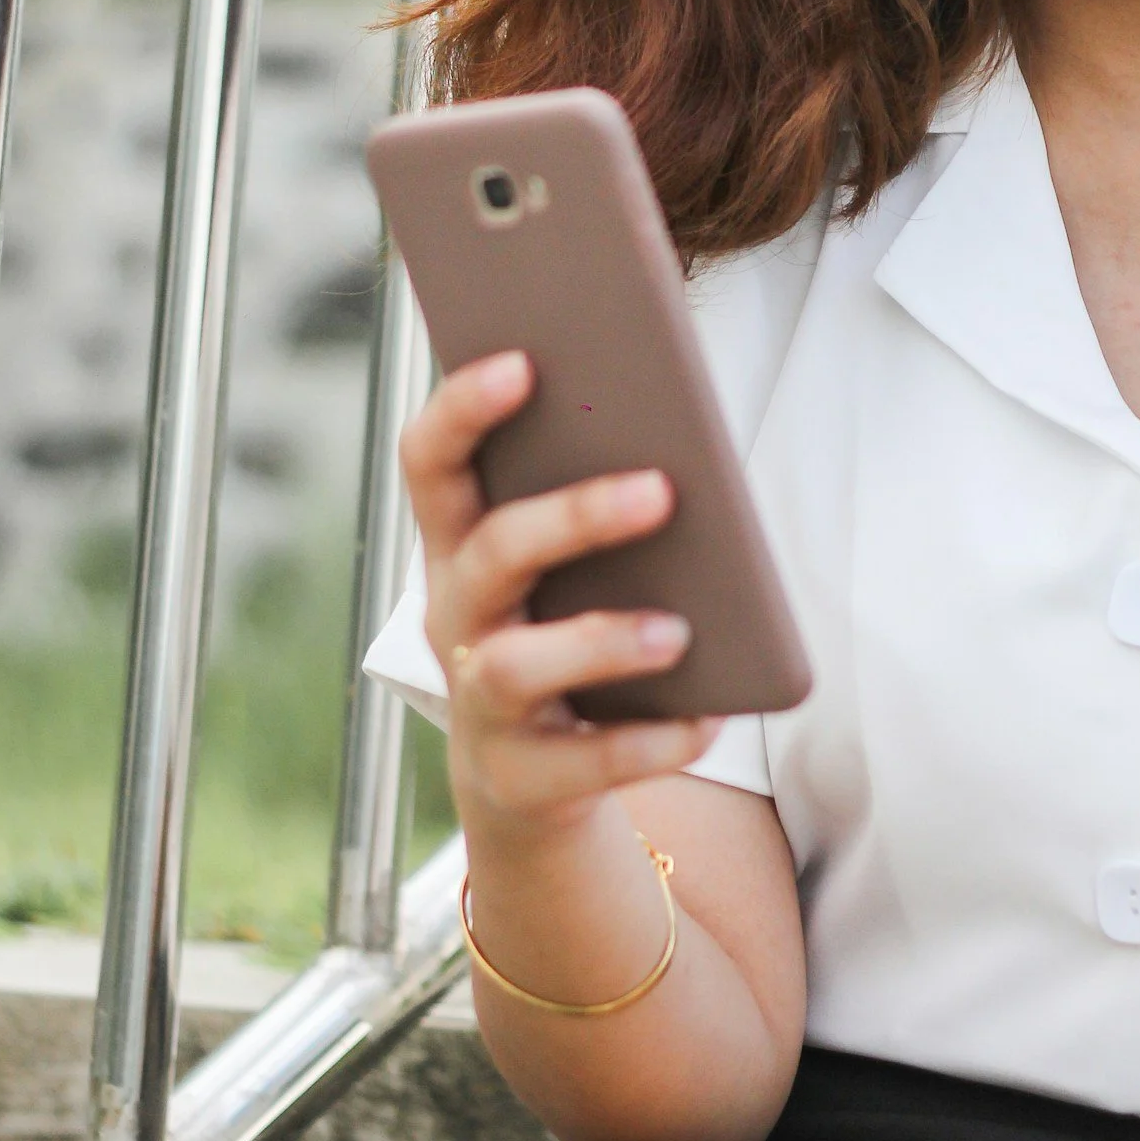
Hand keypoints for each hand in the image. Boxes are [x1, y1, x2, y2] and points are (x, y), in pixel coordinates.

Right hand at [399, 351, 720, 853]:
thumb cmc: (562, 626)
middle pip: (492, 553)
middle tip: (661, 489)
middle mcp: (455, 617)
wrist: (530, 779)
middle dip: (572, 518)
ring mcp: (479, 703)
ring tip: (679, 629)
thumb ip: (594, 490)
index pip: (430, 460)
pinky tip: (708, 717)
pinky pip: (583, 762)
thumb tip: (676, 425)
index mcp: (459, 543)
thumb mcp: (567, 562)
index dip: (464, 409)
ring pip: (517, 665)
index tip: (523, 360)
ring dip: (602, 641)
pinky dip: (649, 740)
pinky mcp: (521, 779)